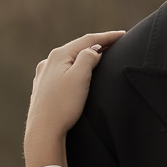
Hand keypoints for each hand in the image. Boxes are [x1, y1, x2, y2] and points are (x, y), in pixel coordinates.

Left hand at [24, 31, 123, 166]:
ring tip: (98, 56)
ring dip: (84, 57)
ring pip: (68, 60)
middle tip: (114, 42)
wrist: (43, 132)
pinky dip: (74, 68)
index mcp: (59, 55)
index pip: (88, 40)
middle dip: (95, 44)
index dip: (107, 37)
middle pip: (77, 48)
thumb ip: (88, 57)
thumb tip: (93, 50)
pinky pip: (62, 72)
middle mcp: (48, 62)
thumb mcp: (80, 77)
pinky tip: (77, 74)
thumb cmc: (63, 105)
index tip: (123, 35)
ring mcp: (43, 76)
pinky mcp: (42, 89)